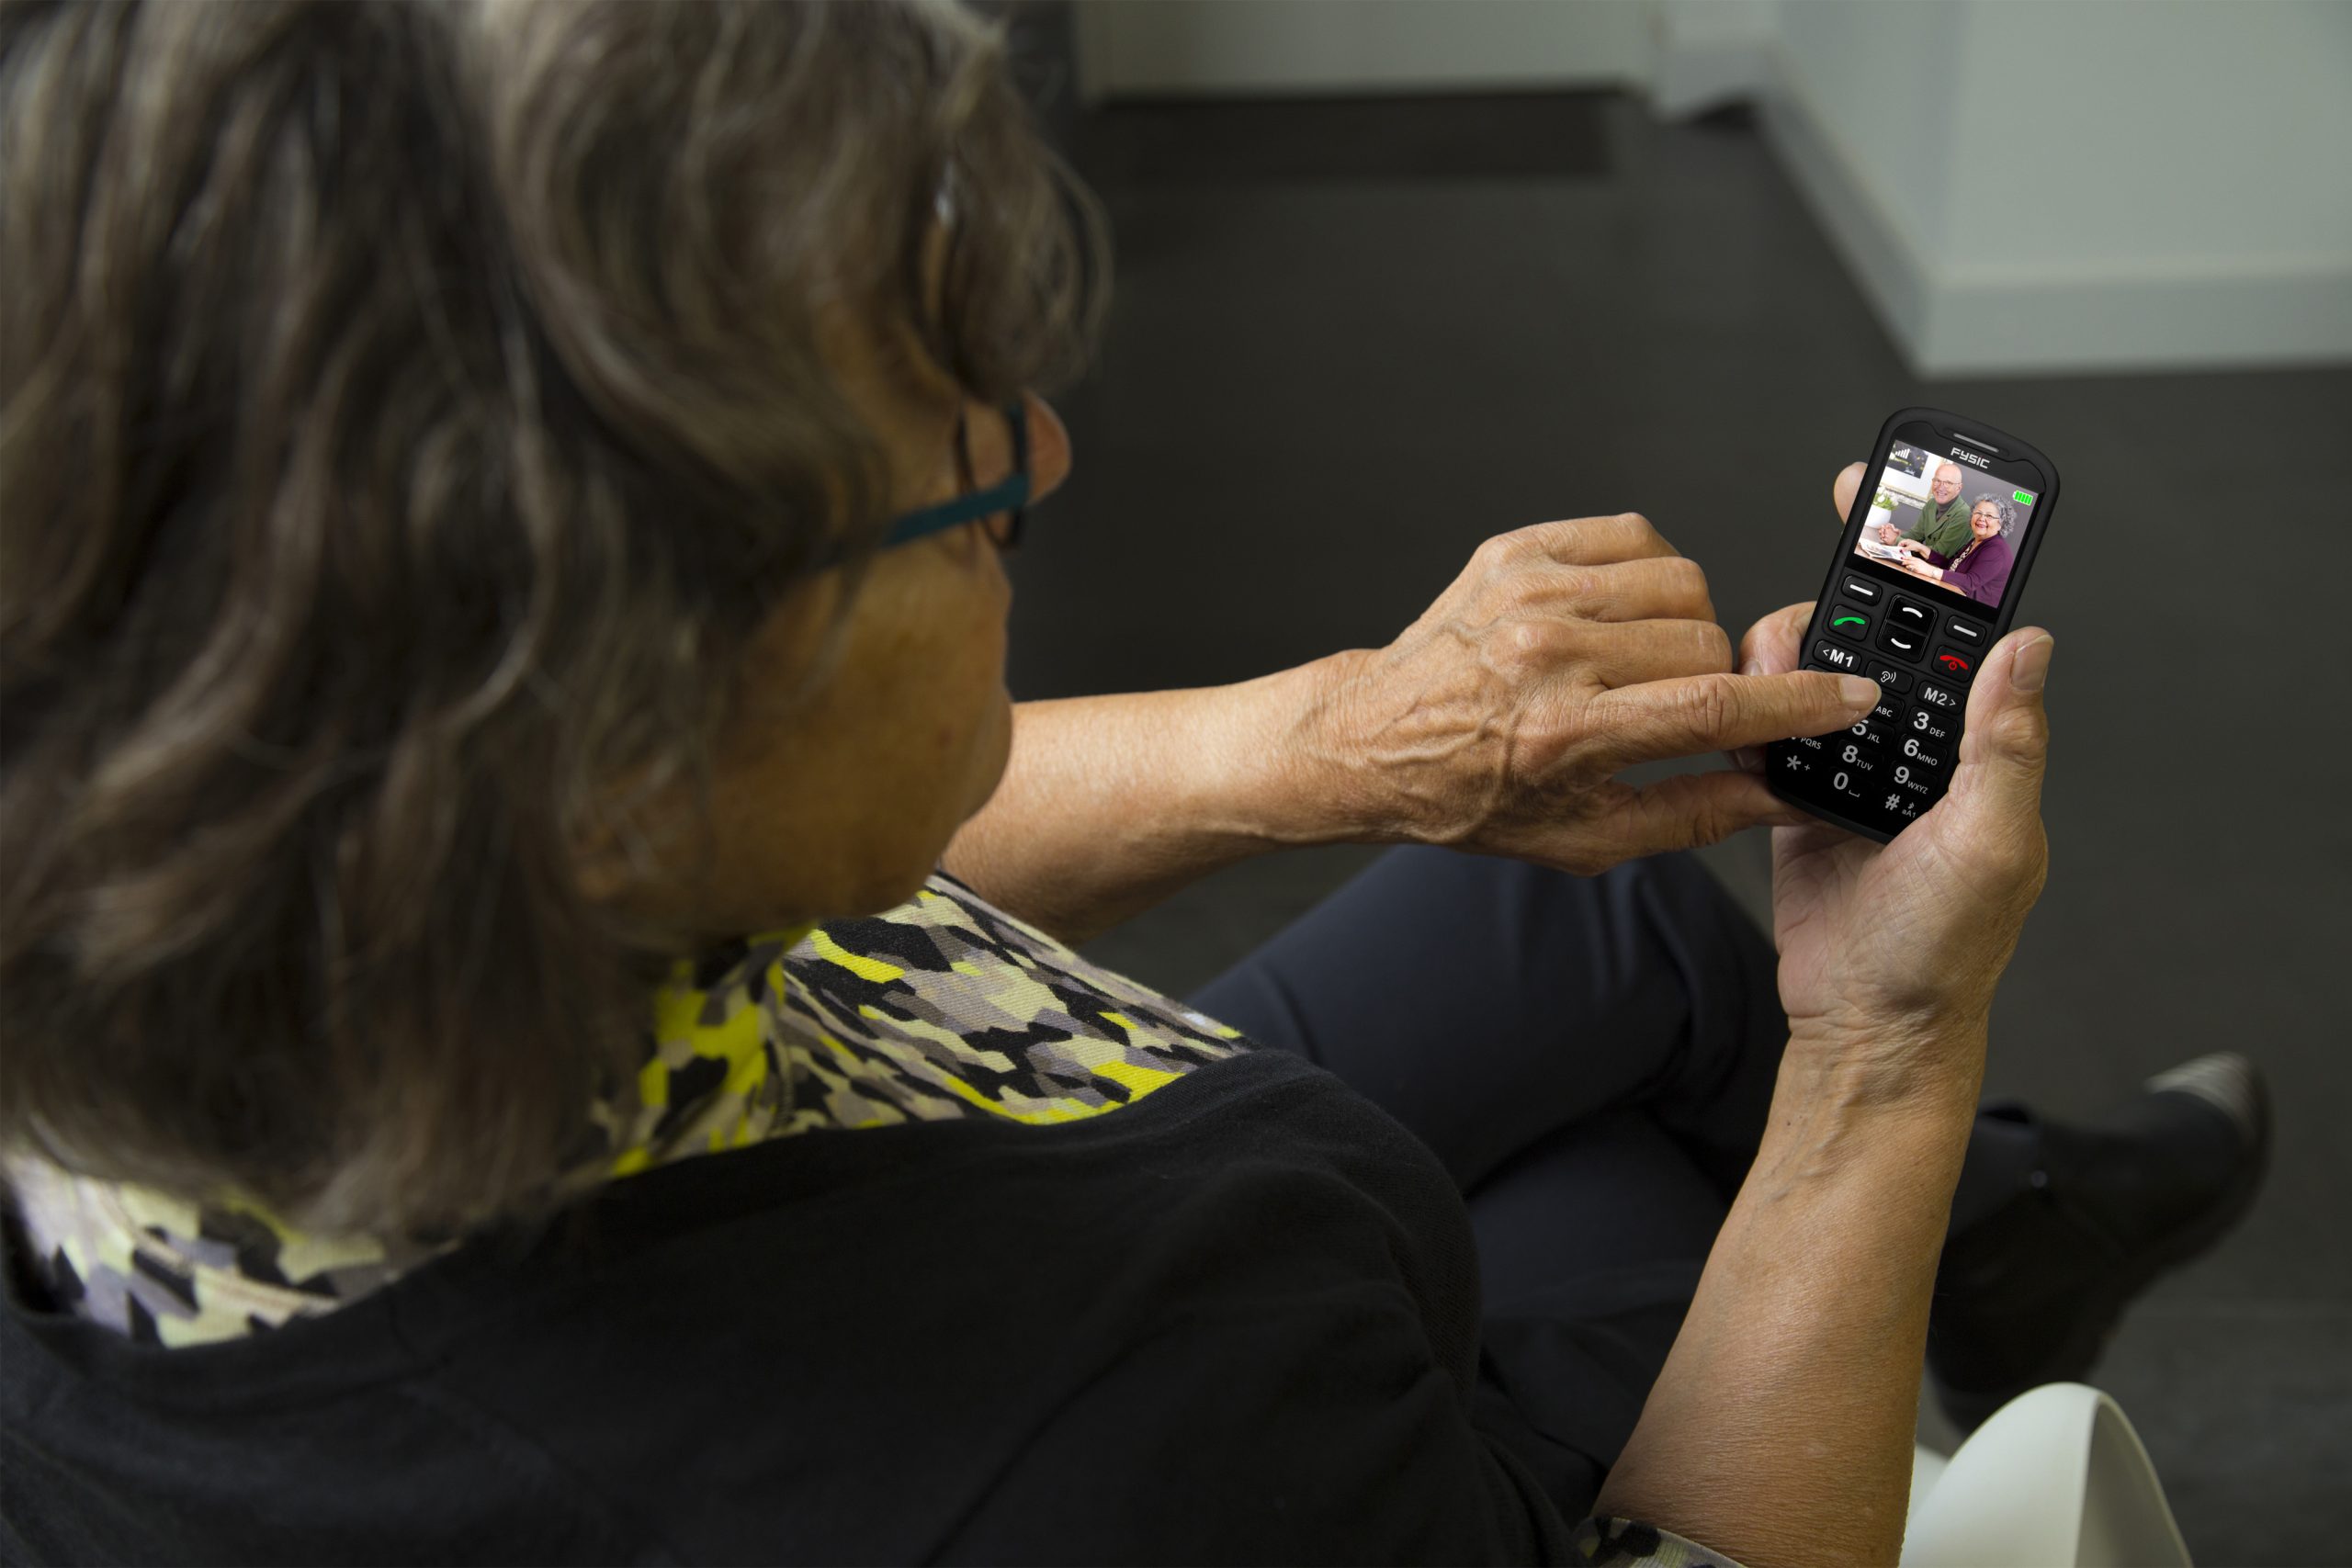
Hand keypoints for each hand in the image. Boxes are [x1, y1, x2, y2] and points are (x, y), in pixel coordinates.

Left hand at [1315, 512, 1881, 872]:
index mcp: (1566, 735)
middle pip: (1704, 641)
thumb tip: (1782, 796)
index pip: (1714, 707)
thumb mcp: (1584, 839)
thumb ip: (1696, 815)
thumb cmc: (1473, 795)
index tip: (1848, 698)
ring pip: (1679, 582)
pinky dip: (1644, 574)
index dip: (1797, 704)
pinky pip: (1632, 536)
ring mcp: (1529, 593)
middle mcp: (1547, 655)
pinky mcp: (1515, 551)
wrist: (1373, 741)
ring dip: (1681, 624)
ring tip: (1637, 662)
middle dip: (1712, 678)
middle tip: (1671, 706)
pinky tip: (1614, 615)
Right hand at [1746, 464, 2052, 1097]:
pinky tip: (1739, 703)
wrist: (1864, 1025)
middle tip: (1823, 561)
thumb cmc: (1941, 951)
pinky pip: (1769, 725)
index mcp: (1982, 748)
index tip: (1912, 497)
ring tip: (1770, 663)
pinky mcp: (1800, 797)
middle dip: (1853, 588)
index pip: (1966, 631)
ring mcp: (1857, 770)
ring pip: (1816, 671)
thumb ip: (2005, 742)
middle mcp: (1921, 749)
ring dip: (1789, 651)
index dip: (1942, 561)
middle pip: (1883, 637)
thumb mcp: (1992, 841)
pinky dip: (1750, 705)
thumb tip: (2028, 644)